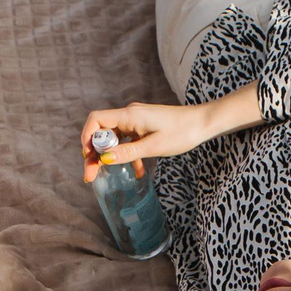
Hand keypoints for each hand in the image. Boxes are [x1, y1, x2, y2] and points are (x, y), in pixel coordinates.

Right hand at [81, 88, 260, 182]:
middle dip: (94, 153)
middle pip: (102, 131)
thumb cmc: (182, 132)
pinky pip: (128, 140)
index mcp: (129, 115)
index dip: (87, 137)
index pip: (96, 120)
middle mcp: (130, 115)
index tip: (87, 157)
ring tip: (104, 175)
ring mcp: (137, 120)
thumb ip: (127, 153)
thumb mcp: (153, 146)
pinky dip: (127, 154)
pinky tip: (137, 171)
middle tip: (90, 174)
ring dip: (108, 155)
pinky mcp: (144, 127)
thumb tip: (103, 159)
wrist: (204, 123)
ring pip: (113, 137)